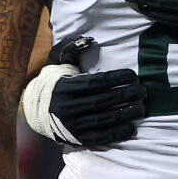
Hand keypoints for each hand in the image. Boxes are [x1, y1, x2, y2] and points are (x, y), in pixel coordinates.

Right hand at [21, 36, 147, 147]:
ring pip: (103, 120)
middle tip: (143, 91)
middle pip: (102, 101)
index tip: (133, 75)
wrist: (34, 110)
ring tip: (141, 108)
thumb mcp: (57, 61)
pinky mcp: (76, 139)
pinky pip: (99, 137)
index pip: (96, 82)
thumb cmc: (54, 82)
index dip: (116, 78)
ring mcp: (72, 125)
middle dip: (125, 96)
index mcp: (65, 87)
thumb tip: (89, 39)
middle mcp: (67, 107)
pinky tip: (131, 127)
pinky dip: (116, 133)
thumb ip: (71, 48)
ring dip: (125, 114)